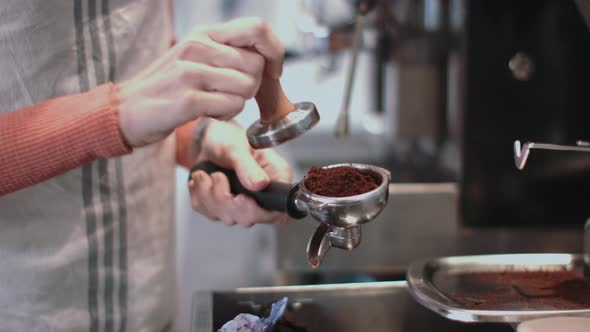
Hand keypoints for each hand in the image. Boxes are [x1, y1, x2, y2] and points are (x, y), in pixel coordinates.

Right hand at [117, 17, 284, 146]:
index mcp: (203, 34)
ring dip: (238, 102)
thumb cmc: (167, 88)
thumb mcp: (196, 58)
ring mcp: (190, 72)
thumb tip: (268, 61)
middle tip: (231, 94)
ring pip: (247, 86)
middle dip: (253, 86)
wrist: (125, 111)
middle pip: (256, 64)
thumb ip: (228, 54)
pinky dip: (226, 115)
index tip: (273, 72)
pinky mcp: (187, 100)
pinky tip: (208, 113)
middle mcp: (197, 46)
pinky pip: (232, 106)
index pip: (257, 29)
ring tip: (215, 103)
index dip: (275, 52)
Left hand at [188, 120, 291, 226]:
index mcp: (275, 179)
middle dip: (226, 200)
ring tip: (207, 174)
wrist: (207, 140)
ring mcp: (242, 205)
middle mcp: (262, 196)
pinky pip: (209, 213)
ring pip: (226, 217)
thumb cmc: (226, 137)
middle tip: (218, 176)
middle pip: (248, 218)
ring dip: (210, 195)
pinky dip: (200, 196)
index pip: (277, 212)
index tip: (240, 197)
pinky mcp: (223, 208)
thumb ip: (248, 166)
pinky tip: (202, 181)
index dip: (258, 212)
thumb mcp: (236, 147)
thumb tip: (260, 184)